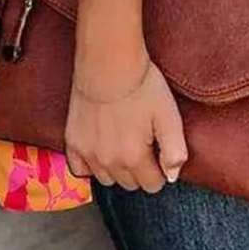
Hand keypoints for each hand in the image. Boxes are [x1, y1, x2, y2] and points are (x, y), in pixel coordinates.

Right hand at [65, 55, 187, 192]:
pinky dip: (91, 165)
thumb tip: (172, 176)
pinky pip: (80, 169)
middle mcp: (109, 162)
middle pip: (130, 184)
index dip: (160, 170)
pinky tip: (101, 148)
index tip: (159, 152)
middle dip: (140, 170)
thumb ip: (175, 151)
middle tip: (144, 143)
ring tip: (124, 143)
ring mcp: (88, 154)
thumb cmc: (142, 86)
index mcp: (134, 158)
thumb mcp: (169, 115)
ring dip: (117, 168)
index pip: (152, 185)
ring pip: (107, 179)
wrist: (109, 65)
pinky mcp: (73, 142)